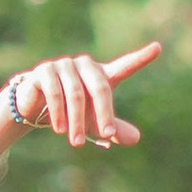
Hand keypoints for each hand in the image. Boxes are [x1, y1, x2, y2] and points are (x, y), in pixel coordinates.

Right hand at [6, 41, 161, 146]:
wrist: (34, 107)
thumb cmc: (71, 112)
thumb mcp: (94, 122)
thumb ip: (114, 128)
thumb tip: (136, 139)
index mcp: (101, 75)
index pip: (125, 65)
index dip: (141, 58)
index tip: (157, 48)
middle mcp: (85, 66)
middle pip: (100, 87)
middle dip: (104, 113)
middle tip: (106, 135)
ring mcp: (64, 65)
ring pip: (76, 94)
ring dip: (77, 121)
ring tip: (76, 143)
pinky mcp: (44, 71)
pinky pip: (55, 92)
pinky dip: (59, 113)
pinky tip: (60, 130)